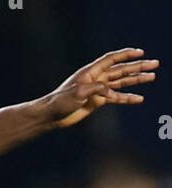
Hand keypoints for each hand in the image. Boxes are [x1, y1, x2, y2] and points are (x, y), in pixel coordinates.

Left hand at [43, 48, 158, 128]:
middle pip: (121, 69)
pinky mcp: (98, 101)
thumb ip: (96, 88)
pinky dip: (127, 98)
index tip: (140, 52)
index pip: (112, 59)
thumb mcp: (78, 93)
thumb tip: (109, 90)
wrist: (51, 116)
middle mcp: (97, 78)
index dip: (126, 54)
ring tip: (152, 77)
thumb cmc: (61, 101)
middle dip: (138, 66)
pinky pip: (116, 98)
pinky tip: (138, 98)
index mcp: (91, 71)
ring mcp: (98, 89)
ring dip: (136, 80)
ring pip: (121, 82)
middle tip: (154, 64)